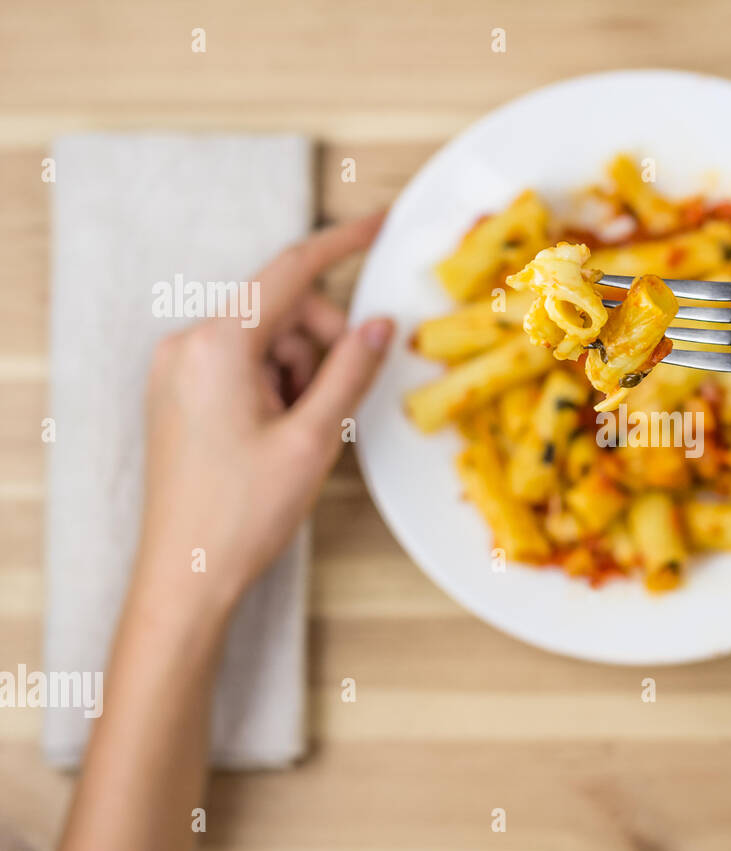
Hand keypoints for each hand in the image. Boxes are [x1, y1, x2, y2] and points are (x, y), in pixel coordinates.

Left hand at [138, 212, 394, 616]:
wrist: (185, 574)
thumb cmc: (242, 512)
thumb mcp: (313, 439)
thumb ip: (350, 372)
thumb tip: (379, 324)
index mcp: (218, 344)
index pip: (292, 272)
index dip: (342, 244)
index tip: (380, 224)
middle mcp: (188, 344)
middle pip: (283, 310)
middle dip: (323, 344)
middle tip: (338, 404)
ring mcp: (179, 368)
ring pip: (267, 340)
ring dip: (299, 374)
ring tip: (300, 434)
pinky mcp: (179, 393)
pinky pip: (242, 364)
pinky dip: (275, 387)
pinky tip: (279, 434)